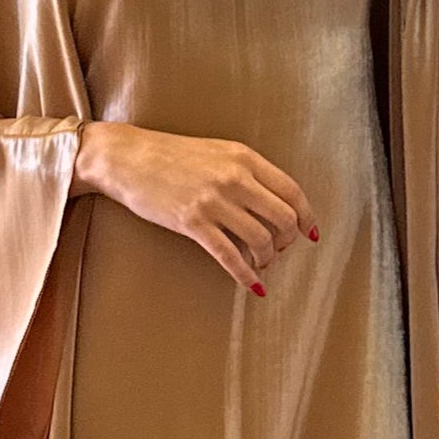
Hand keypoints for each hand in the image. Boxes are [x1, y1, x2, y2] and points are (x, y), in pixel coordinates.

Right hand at [73, 120, 318, 294]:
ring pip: (260, 240)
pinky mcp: (193, 223)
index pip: (291, 191)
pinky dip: (246, 275)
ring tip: (261, 264)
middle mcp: (234, 178)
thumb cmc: (170, 155)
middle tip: (280, 250)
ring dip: (267, 259)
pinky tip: (253, 286)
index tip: (310, 233)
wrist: (128, 158)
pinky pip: (230, 256)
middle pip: (282, 219)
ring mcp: (214, 201)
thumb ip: (246, 172)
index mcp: (244, 158)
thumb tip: (271, 202)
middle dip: (287, 241)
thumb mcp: (217, 152)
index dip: (307, 217)